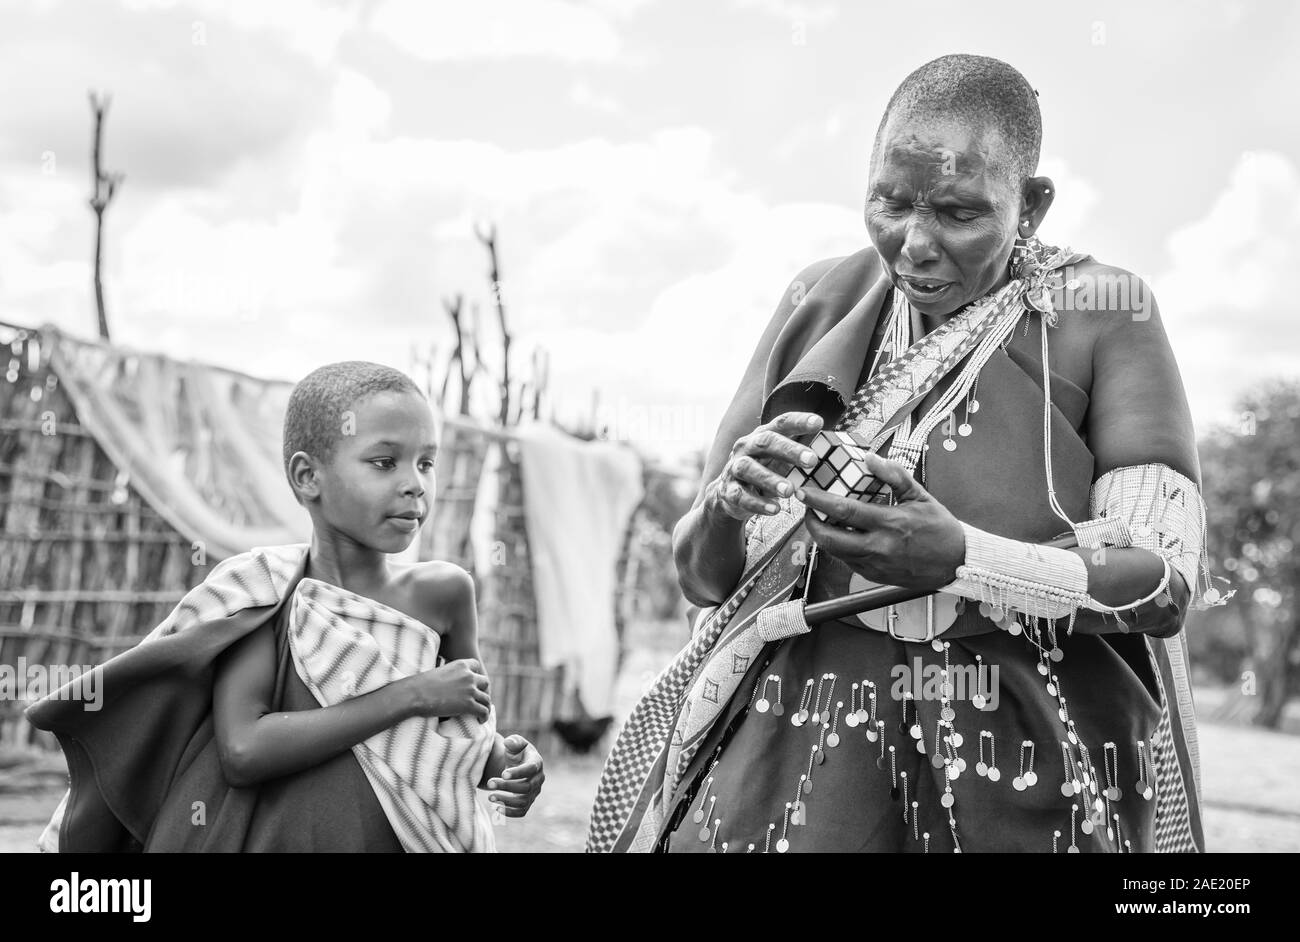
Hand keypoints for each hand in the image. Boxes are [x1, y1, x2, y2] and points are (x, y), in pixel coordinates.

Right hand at [410, 658, 490, 720]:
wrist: (416, 693)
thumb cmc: (421, 684)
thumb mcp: (438, 672)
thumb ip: (448, 675)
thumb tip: (446, 684)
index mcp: (461, 665)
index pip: (476, 666)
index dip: (476, 674)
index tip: (474, 683)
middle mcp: (469, 676)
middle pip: (485, 682)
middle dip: (483, 691)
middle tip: (479, 699)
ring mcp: (470, 690)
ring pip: (486, 698)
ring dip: (485, 706)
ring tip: (483, 713)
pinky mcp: (468, 704)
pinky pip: (483, 711)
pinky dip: (484, 716)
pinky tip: (481, 720)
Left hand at [484, 735, 543, 817]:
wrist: (518, 764)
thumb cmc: (516, 752)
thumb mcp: (515, 743)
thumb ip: (513, 741)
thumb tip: (509, 743)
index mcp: (537, 762)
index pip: (531, 769)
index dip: (518, 773)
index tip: (502, 774)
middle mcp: (539, 779)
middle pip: (526, 787)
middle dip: (506, 786)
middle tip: (489, 783)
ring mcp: (534, 792)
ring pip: (523, 801)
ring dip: (505, 800)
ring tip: (490, 797)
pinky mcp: (528, 802)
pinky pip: (522, 811)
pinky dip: (510, 812)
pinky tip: (496, 808)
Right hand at [712, 411, 823, 521]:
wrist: (729, 494)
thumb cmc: (764, 470)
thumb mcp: (780, 458)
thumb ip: (800, 453)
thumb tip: (835, 448)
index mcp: (762, 436)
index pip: (781, 423)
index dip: (799, 421)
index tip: (819, 422)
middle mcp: (746, 447)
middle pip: (765, 442)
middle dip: (789, 450)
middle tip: (812, 461)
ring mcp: (735, 468)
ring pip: (749, 469)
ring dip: (770, 479)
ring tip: (790, 491)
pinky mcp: (729, 490)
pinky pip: (741, 496)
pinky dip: (757, 503)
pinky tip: (775, 509)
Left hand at [799, 451, 965, 591]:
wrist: (956, 562)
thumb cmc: (940, 527)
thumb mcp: (920, 495)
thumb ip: (894, 475)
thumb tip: (870, 458)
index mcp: (889, 522)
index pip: (843, 511)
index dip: (818, 501)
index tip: (803, 491)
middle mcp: (878, 547)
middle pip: (829, 538)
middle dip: (810, 522)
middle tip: (806, 507)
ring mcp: (875, 565)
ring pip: (835, 552)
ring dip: (822, 535)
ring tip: (819, 519)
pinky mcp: (874, 576)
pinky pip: (847, 562)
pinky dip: (838, 547)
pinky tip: (840, 534)